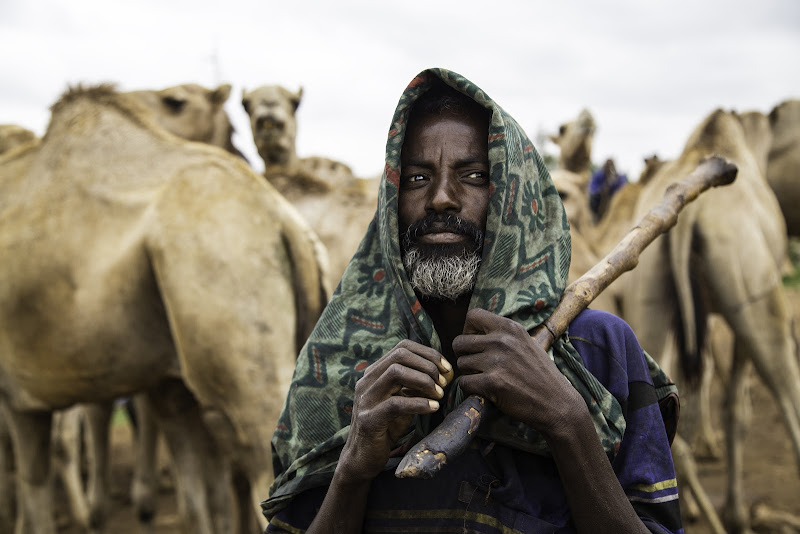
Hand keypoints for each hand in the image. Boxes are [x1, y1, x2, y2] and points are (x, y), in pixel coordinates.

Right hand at [337, 339, 452, 481]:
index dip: (428, 354)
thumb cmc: (386, 427)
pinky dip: (419, 403)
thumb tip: (444, 374)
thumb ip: (416, 386)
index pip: (402, 347)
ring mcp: (365, 399)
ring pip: (396, 373)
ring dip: (424, 381)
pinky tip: (433, 408)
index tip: (447, 369)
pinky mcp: (368, 419)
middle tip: (444, 382)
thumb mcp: (403, 400)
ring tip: (439, 395)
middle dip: (428, 365)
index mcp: (375, 373)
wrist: (363, 459)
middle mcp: (367, 381)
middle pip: (399, 355)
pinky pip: (395, 403)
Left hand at [452, 308, 582, 433]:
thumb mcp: (526, 343)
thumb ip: (503, 335)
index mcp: (510, 327)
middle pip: (459, 342)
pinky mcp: (492, 383)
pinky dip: (470, 389)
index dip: (468, 330)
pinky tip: (485, 391)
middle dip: (464, 355)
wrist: (557, 403)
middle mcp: (502, 340)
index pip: (472, 315)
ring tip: (485, 379)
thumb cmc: (540, 374)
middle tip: (477, 366)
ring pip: (460, 363)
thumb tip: (475, 331)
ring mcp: (496, 361)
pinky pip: (464, 383)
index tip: (475, 343)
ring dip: (468, 373)